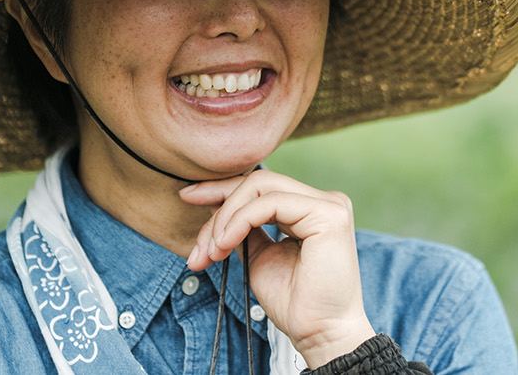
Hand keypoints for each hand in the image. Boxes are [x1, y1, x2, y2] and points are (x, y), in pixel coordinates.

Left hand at [180, 170, 376, 368]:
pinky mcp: (328, 214)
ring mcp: (329, 204)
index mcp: (310, 208)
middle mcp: (324, 200)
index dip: (222, 189)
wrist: (319, 334)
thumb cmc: (294, 303)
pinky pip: (269, 203)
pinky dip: (240, 220)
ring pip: (261, 186)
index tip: (188, 197)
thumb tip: (214, 203)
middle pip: (258, 181)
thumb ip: (243, 227)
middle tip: (198, 245)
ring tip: (211, 252)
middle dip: (219, 205)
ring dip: (226, 218)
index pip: (261, 186)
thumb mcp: (259, 255)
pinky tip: (225, 244)